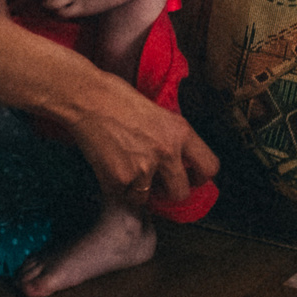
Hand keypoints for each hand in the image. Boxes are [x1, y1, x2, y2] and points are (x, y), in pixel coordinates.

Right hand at [62, 72, 218, 206]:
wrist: (86, 98)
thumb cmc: (118, 98)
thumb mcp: (159, 113)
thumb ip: (172, 137)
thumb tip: (178, 161)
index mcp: (180, 132)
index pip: (209, 166)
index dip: (199, 176)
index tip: (189, 177)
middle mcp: (167, 153)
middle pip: (181, 192)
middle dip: (169, 191)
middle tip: (157, 184)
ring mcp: (143, 168)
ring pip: (148, 198)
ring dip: (138, 190)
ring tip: (126, 170)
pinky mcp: (119, 179)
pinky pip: (123, 196)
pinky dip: (117, 188)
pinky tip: (110, 168)